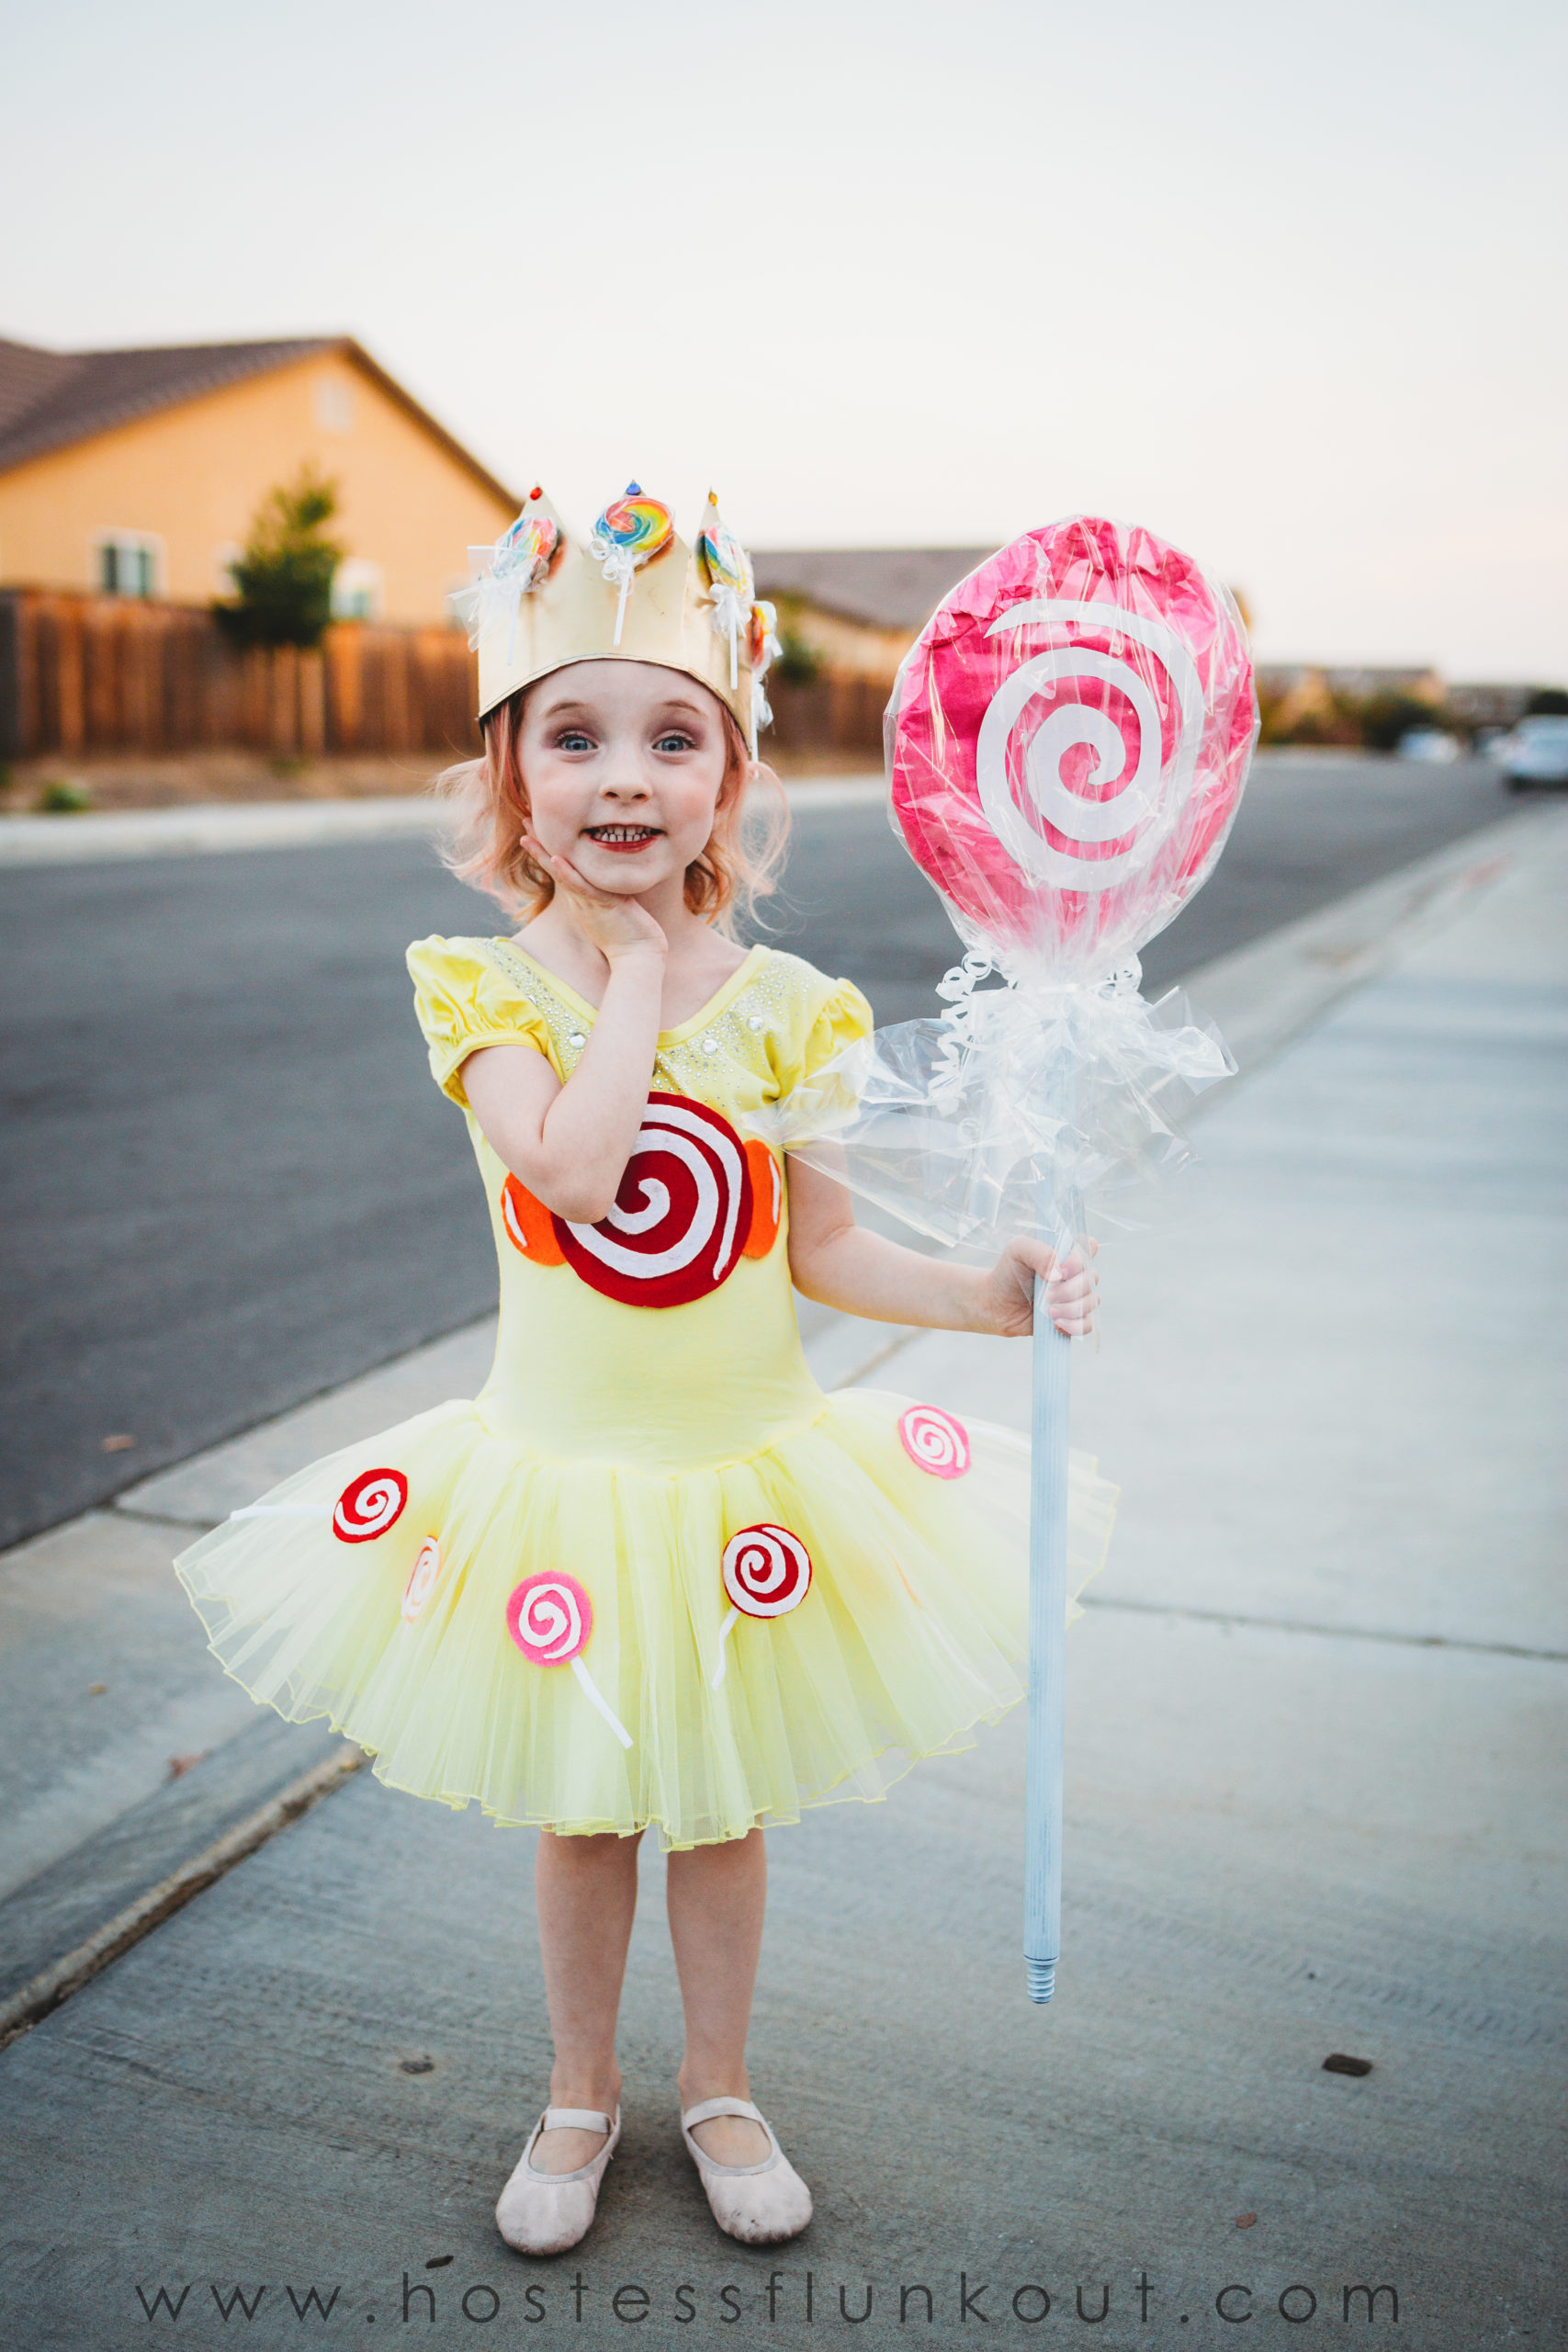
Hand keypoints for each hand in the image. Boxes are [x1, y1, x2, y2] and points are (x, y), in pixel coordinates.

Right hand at [521, 831, 667, 964]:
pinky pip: (580, 886)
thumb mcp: (616, 907)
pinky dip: (567, 873)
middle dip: (538, 843)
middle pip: (553, 865)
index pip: (560, 868)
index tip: (535, 829)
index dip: (547, 848)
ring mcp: (587, 902)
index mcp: (581, 898)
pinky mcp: (601, 904)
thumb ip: (608, 892)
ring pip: (560, 873)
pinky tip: (555, 858)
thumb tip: (610, 879)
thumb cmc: (631, 936)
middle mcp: (579, 899)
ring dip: (542, 853)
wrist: (639, 957)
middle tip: (524, 820)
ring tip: (527, 834)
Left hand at [976, 1237, 1098, 1337]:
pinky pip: (1087, 1324)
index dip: (1080, 1260)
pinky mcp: (1073, 1318)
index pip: (1088, 1247)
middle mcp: (1075, 1272)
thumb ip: (1039, 1252)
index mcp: (1066, 1251)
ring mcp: (1076, 1296)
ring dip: (1071, 1309)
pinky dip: (1074, 1326)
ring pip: (1092, 1302)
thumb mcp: (1017, 1250)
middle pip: (1092, 1278)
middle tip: (1047, 1296)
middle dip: (1070, 1290)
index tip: (1061, 1271)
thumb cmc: (1008, 1273)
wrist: (996, 1304)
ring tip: (1048, 1312)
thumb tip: (1059, 1274)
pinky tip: (1056, 1324)